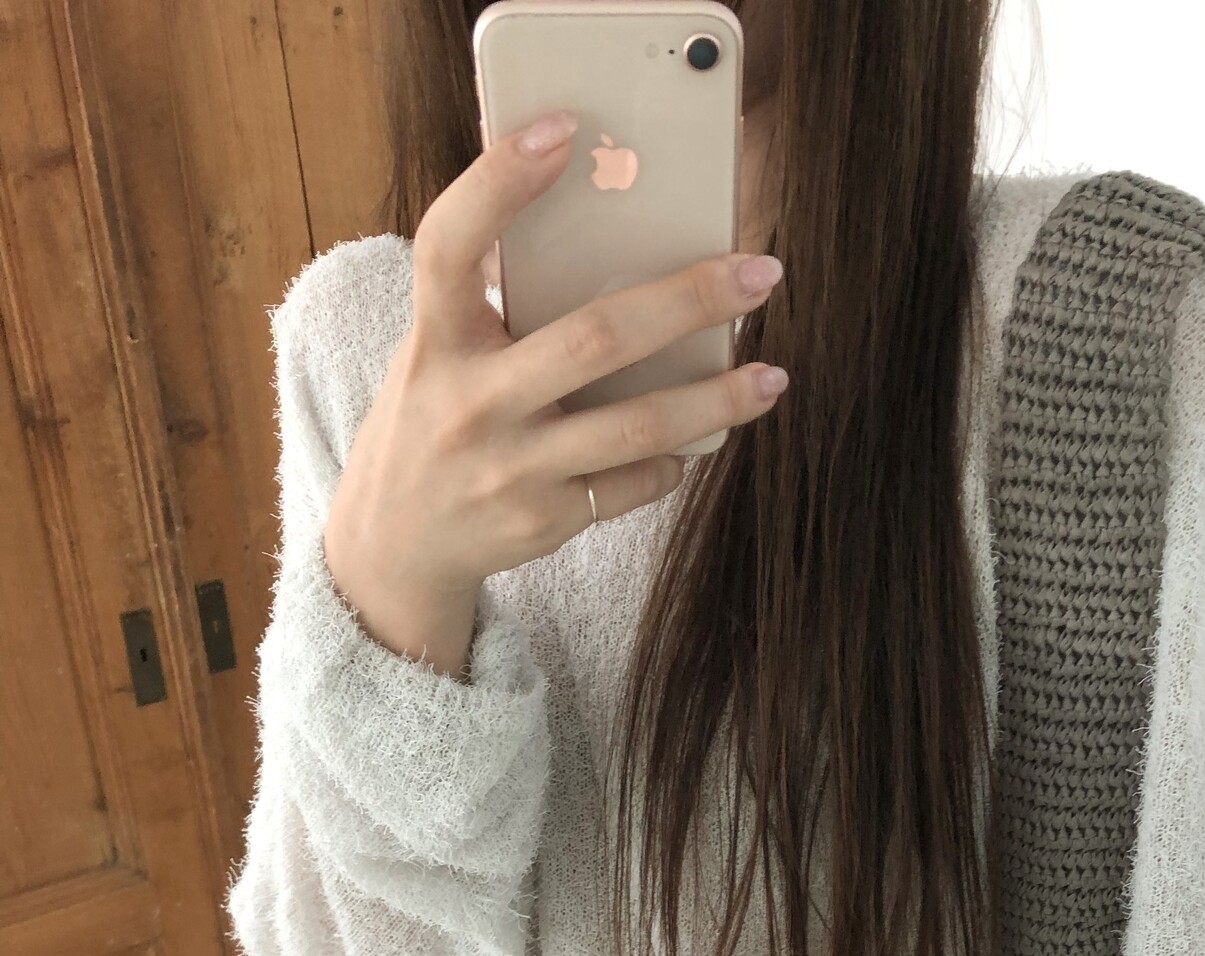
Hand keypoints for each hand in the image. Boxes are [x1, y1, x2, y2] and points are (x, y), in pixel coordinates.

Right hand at [321, 106, 788, 675]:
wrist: (396, 542)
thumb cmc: (436, 417)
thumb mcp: (439, 351)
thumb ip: (494, 300)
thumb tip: (602, 225)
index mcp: (436, 339)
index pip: (450, 245)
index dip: (499, 182)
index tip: (562, 128)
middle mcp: (470, 403)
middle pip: (593, 339)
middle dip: (688, 301)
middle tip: (760, 274)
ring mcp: (510, 468)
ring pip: (636, 426)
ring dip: (716, 401)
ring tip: (771, 378)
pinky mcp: (543, 521)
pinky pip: (633, 483)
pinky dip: (673, 459)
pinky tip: (698, 440)